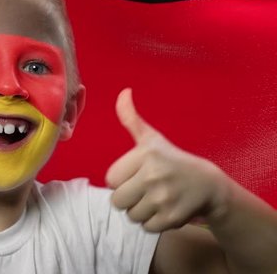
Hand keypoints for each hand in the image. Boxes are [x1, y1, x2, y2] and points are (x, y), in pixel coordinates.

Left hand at [105, 88, 229, 231]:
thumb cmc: (172, 160)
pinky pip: (146, 227)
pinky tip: (164, 209)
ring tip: (154, 199)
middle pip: (117, 201)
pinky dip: (152, 222)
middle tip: (144, 190)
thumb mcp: (151, 138)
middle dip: (128, 198)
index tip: (136, 174)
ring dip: (140, 211)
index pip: (110, 180)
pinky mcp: (172, 218)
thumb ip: (131, 118)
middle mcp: (154, 175)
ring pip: (131, 215)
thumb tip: (123, 92)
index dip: (121, 180)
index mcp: (145, 155)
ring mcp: (164, 198)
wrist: (208, 185)